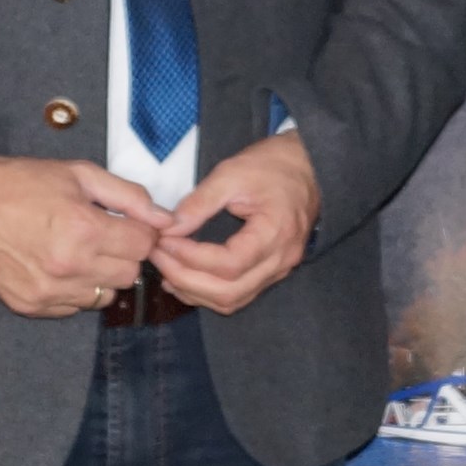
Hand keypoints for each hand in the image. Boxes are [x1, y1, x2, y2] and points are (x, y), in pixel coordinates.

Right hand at [0, 155, 158, 317]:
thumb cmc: (21, 184)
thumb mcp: (79, 174)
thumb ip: (128, 197)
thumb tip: (166, 219)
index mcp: (84, 230)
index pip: (143, 245)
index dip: (141, 232)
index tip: (128, 224)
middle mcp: (69, 267)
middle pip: (129, 274)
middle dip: (123, 253)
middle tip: (102, 234)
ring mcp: (49, 292)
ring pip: (105, 296)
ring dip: (100, 275)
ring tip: (77, 250)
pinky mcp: (31, 306)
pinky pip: (74, 308)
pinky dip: (75, 290)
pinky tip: (57, 266)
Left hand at [151, 132, 321, 314]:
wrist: (308, 166)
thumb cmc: (273, 165)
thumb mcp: (232, 173)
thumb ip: (199, 202)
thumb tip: (169, 227)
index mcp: (275, 234)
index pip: (228, 264)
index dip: (190, 257)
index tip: (164, 240)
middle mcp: (280, 261)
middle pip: (228, 292)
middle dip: (186, 279)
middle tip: (157, 256)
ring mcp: (278, 270)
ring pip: (232, 300)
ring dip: (195, 291)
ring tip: (166, 270)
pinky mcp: (271, 271)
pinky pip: (238, 294)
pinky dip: (208, 292)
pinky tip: (185, 278)